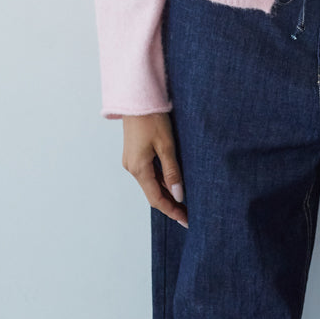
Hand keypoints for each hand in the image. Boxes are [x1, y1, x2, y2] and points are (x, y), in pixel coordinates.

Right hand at [121, 111, 187, 227]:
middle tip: (188, 212)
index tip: (186, 220)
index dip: (171, 211)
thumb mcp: (166, 145)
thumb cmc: (152, 118)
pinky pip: (148, 172)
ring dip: (166, 191)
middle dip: (170, 203)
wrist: (137, 98)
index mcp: (138, 168)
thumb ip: (172, 172)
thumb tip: (178, 195)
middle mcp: (132, 168)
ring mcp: (131, 160)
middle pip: (152, 193)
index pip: (156, 199)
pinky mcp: (134, 153)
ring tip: (184, 199)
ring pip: (150, 182)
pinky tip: (172, 181)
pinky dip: (160, 179)